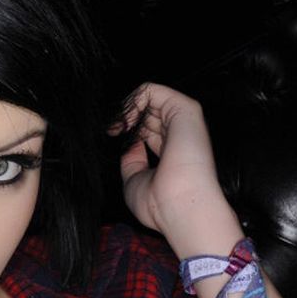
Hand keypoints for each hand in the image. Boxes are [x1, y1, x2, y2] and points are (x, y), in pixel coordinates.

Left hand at [109, 82, 242, 257]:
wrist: (180, 207)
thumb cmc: (160, 203)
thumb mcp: (135, 180)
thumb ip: (132, 158)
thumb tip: (129, 144)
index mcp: (172, 152)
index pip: (148, 128)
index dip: (127, 128)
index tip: (111, 136)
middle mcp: (179, 135)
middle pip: (147, 112)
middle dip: (123, 117)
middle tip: (111, 130)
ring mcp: (183, 121)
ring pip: (148, 98)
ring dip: (125, 108)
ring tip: (116, 125)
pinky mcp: (185, 109)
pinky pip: (152, 90)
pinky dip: (132, 100)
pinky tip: (125, 120)